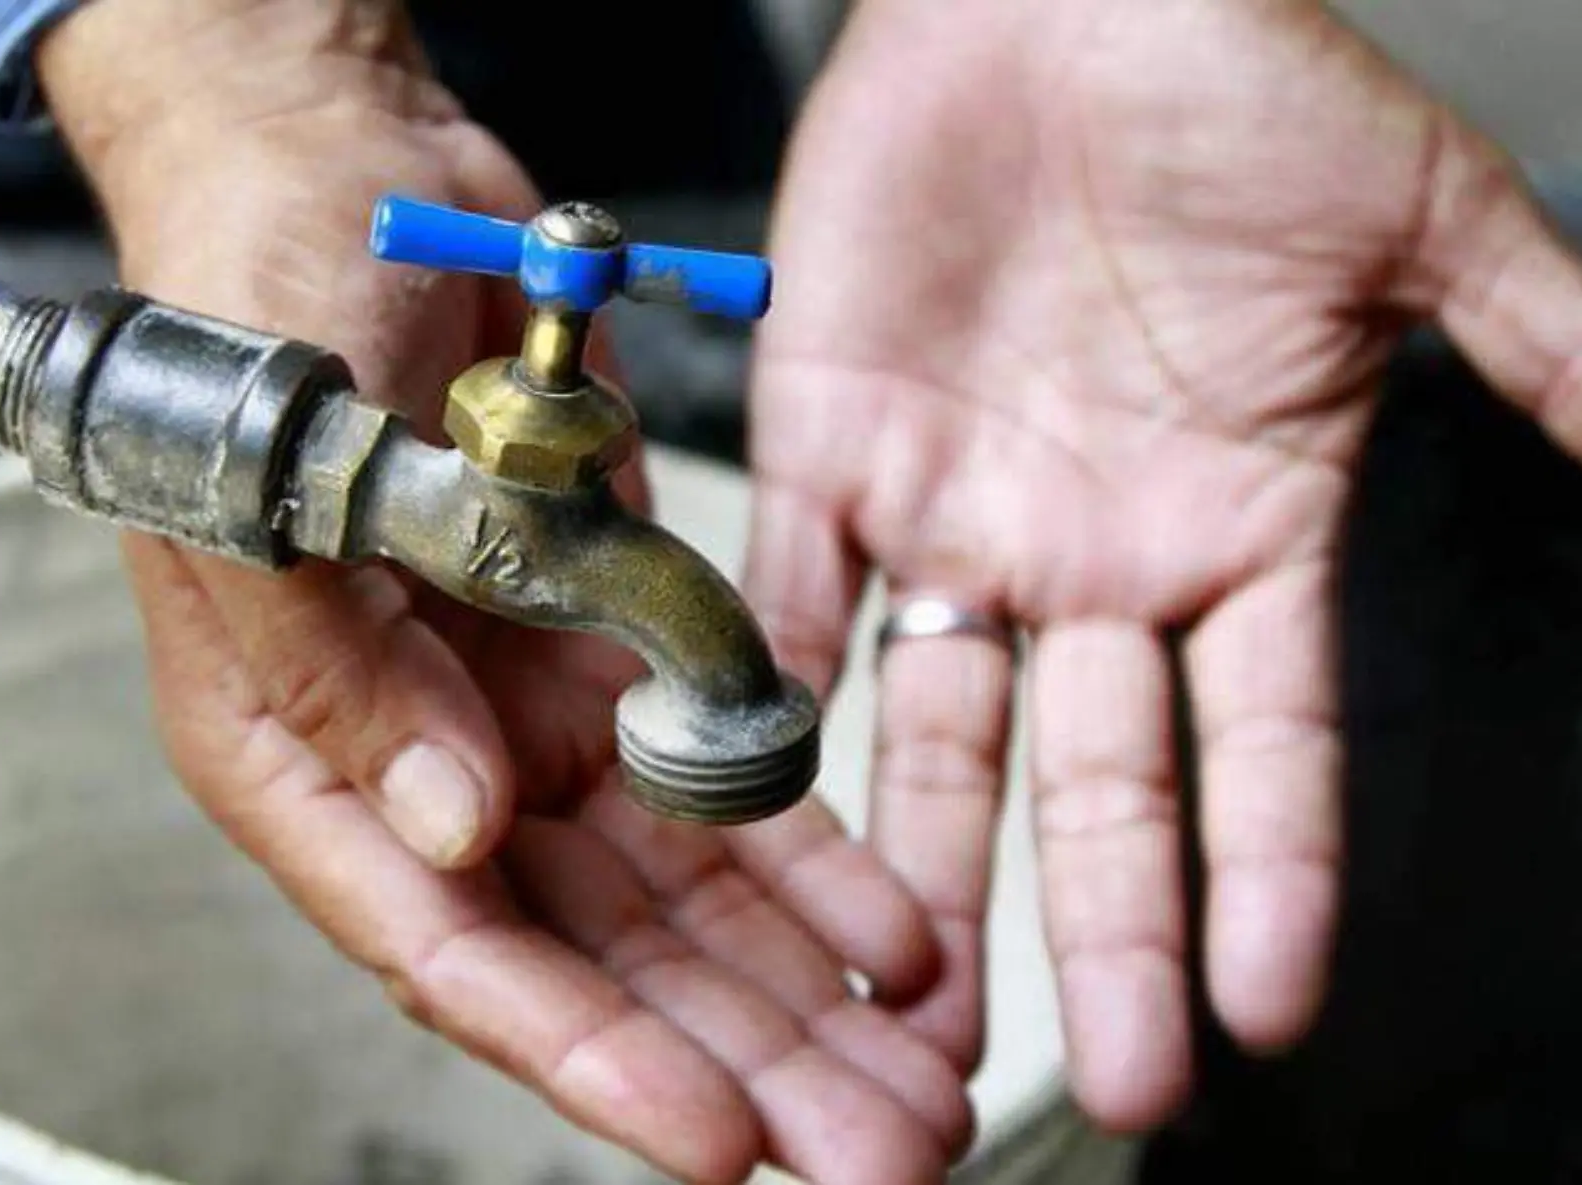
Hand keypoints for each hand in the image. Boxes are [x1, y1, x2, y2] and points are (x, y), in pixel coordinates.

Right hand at [38, 4, 973, 1180]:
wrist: (337, 171)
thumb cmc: (255, 318)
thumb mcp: (268, 494)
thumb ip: (347, 681)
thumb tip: (461, 838)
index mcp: (312, 759)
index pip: (456, 954)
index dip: (592, 1059)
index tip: (722, 1143)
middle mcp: (426, 764)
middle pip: (597, 960)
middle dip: (741, 1060)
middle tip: (883, 1149)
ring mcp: (526, 713)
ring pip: (679, 895)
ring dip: (801, 988)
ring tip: (925, 1075)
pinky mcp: (611, 647)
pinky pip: (722, 774)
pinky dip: (812, 853)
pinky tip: (901, 926)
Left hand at [747, 0, 1581, 1131]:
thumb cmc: (1234, 86)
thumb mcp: (1419, 225)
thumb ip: (1548, 346)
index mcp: (1239, 528)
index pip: (1267, 745)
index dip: (1271, 877)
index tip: (1267, 1005)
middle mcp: (1093, 557)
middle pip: (1099, 783)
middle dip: (1098, 929)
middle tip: (1103, 1078)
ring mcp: (957, 518)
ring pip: (936, 731)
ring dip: (923, 863)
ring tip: (908, 999)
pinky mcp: (832, 454)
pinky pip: (795, 600)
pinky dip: (772, 698)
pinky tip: (765, 811)